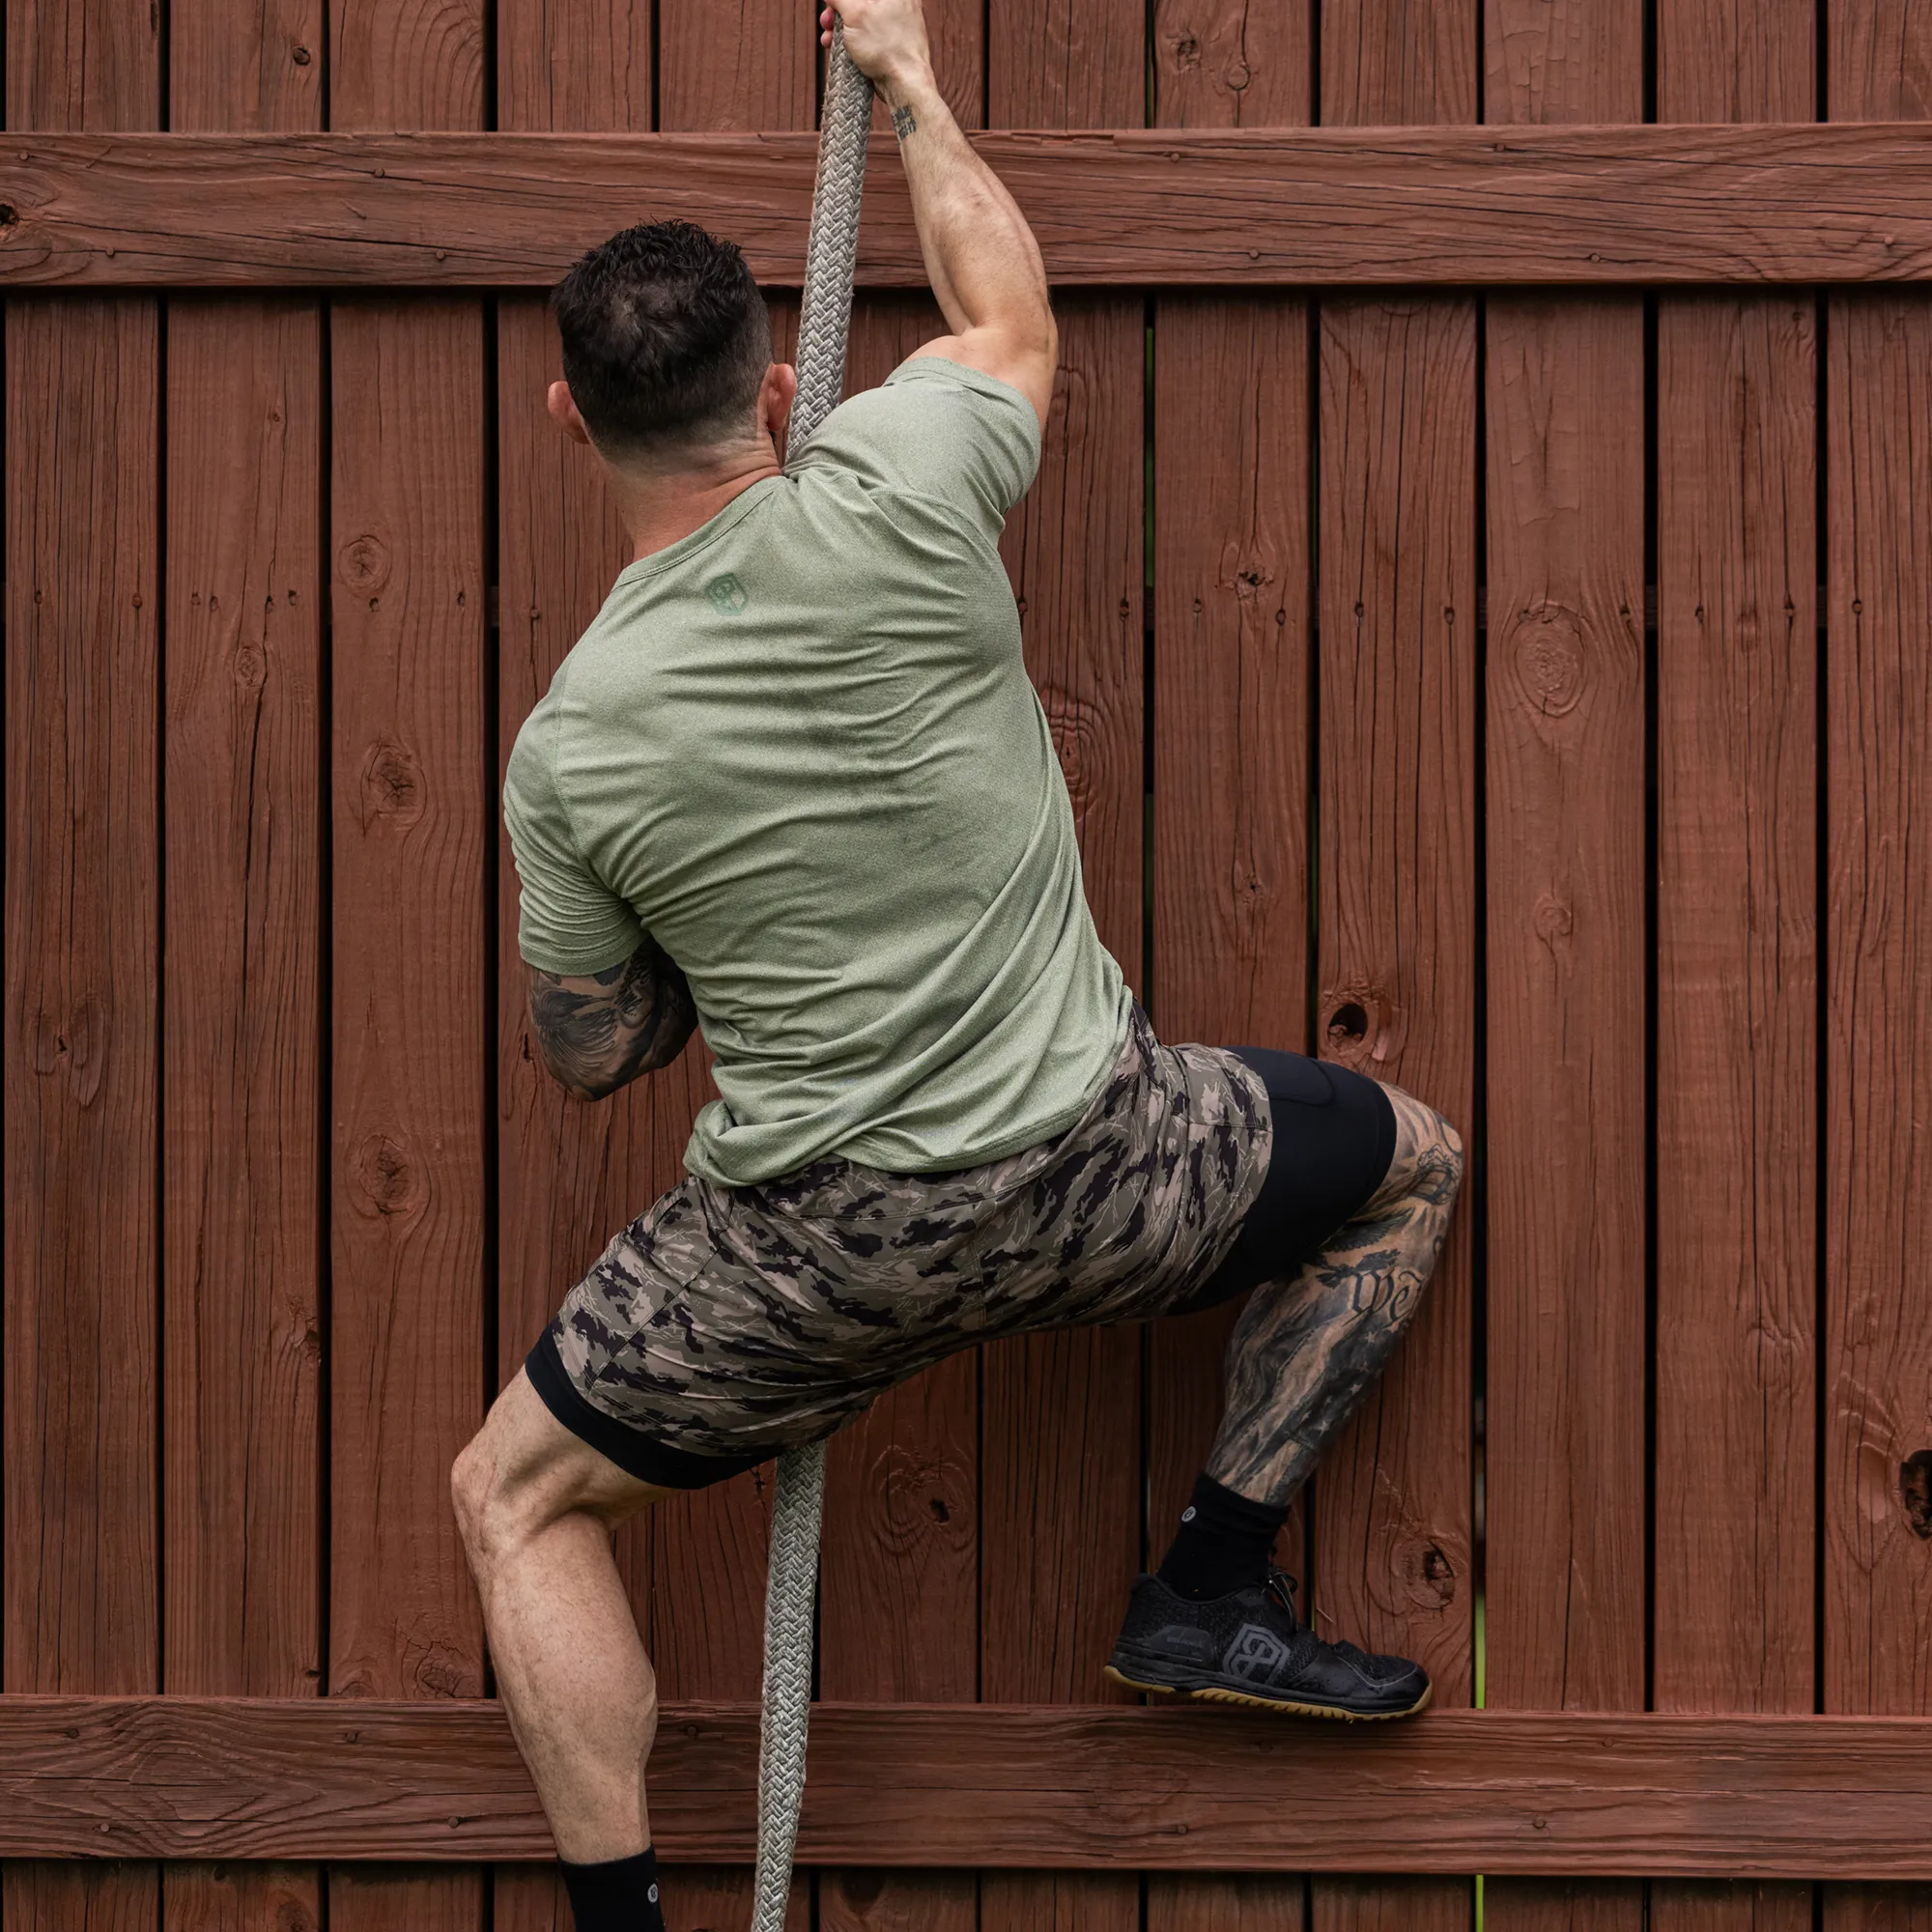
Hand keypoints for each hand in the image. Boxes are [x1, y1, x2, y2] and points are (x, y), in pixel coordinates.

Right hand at [817, 0, 932, 94]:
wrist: (905, 83)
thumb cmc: (888, 48)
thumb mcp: (855, 12)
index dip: (842, 0)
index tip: (832, 6)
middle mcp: (898, 2)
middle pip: (859, 2)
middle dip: (838, 11)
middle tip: (827, 21)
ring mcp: (897, 22)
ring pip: (862, 17)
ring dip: (840, 27)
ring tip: (829, 38)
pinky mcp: (892, 41)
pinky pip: (868, 33)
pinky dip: (852, 38)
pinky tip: (839, 46)